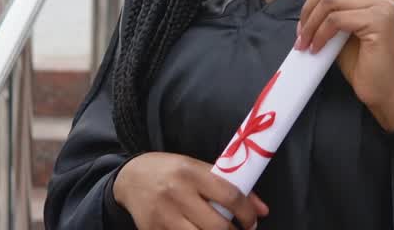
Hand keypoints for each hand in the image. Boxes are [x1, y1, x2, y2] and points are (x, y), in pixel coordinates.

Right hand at [113, 152, 268, 229]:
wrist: (131, 178)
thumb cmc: (171, 171)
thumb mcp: (199, 169)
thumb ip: (230, 186)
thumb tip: (262, 210)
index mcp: (191, 172)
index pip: (229, 196)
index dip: (248, 213)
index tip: (252, 220)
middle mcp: (177, 193)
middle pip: (217, 226)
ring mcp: (164, 216)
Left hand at [296, 0, 393, 131]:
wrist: (387, 91)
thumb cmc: (364, 63)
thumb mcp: (338, 28)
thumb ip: (325, 3)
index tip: (304, 23)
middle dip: (310, 7)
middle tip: (302, 33)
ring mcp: (384, 5)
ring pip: (331, 1)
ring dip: (312, 24)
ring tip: (306, 43)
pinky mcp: (380, 21)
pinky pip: (337, 19)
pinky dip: (321, 34)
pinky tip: (318, 49)